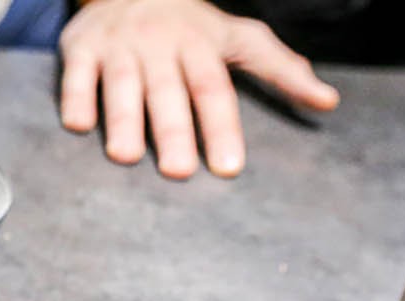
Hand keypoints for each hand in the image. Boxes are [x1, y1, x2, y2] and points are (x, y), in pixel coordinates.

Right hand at [58, 0, 339, 178]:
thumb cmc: (190, 23)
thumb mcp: (238, 37)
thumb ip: (280, 69)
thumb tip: (327, 102)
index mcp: (201, 46)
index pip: (214, 90)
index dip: (221, 128)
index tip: (228, 168)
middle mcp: (160, 45)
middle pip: (169, 91)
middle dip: (173, 131)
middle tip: (179, 172)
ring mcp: (119, 46)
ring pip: (121, 84)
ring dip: (123, 120)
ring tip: (124, 158)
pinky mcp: (81, 46)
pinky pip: (76, 74)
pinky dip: (76, 97)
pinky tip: (79, 125)